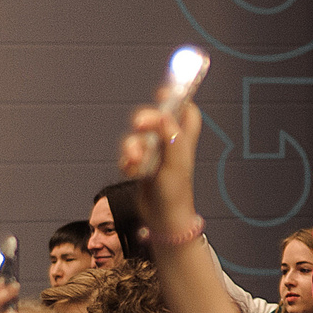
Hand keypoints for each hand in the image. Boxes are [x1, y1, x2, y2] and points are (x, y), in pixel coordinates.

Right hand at [120, 103, 200, 231]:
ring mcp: (154, 154)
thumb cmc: (174, 195)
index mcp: (183, 140)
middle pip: (155, 119)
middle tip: (139, 124)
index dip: (178, 99)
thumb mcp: (176, 165)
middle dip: (145, 120)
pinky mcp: (141, 164)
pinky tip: (130, 172)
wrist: (162, 220)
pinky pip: (128, 155)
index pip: (186, 111)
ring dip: (132, 147)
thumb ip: (172, 139)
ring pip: (137, 138)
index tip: (164, 92)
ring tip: (135, 161)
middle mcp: (169, 144)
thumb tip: (166, 117)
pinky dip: (127, 162)